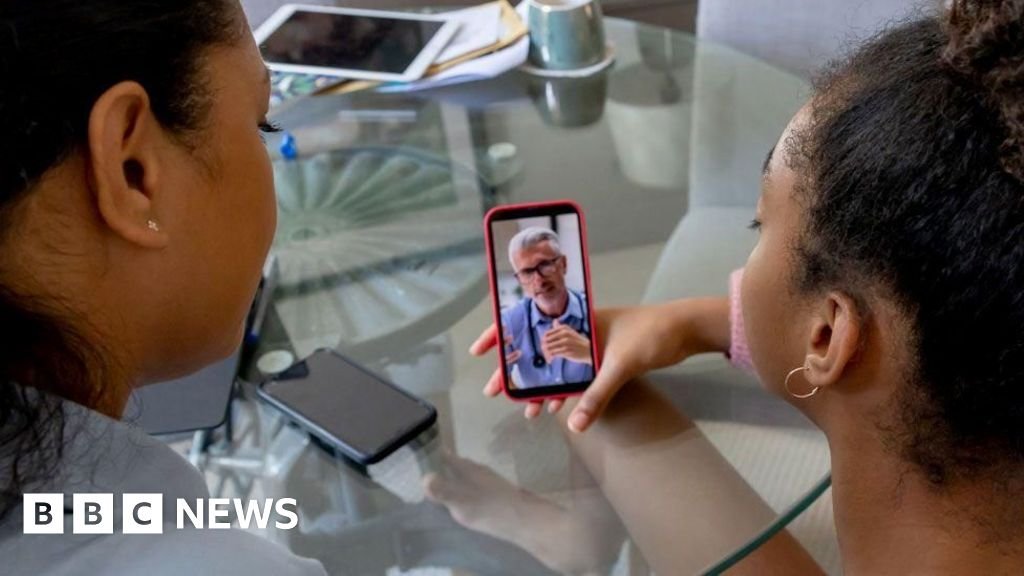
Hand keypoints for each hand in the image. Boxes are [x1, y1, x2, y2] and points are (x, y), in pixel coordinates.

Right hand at [470, 298, 730, 428]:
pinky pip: (574, 375)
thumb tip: (575, 425)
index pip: (527, 321)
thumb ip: (597, 395)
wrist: (686, 329)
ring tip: (526, 411)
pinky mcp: (604, 356)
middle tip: (496, 393)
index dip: (500, 335)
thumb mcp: (621, 364)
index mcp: (575, 319)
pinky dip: (563, 390)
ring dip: (539, 387)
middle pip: (536, 349)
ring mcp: (590, 343)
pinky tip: (556, 408)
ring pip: (554, 366)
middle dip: (515, 371)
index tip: (481, 352)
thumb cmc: (653, 333)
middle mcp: (577, 329)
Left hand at [541, 320, 591, 363]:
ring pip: (548, 348)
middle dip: (543, 348)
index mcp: (564, 328)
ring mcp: (565, 342)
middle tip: (546, 353)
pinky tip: (551, 361)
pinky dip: (550, 358)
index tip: (544, 346)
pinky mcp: (566, 351)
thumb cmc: (579, 342)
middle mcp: (564, 334)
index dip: (543, 341)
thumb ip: (561, 327)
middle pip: (546, 341)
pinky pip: (553, 354)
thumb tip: (554, 321)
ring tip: (548, 357)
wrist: (590, 350)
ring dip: (546, 354)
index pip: (546, 334)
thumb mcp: (570, 332)